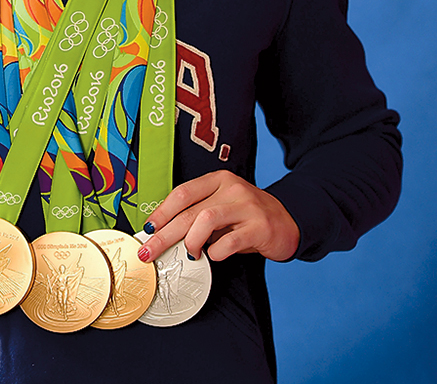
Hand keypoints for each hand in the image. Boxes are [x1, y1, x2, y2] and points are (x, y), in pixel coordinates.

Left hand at [138, 171, 299, 263]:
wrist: (288, 221)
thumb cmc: (247, 217)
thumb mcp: (223, 207)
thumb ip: (199, 215)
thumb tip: (165, 234)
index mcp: (218, 180)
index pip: (182, 192)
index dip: (162, 212)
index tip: (148, 229)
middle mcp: (231, 188)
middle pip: (189, 210)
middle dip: (165, 234)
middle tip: (150, 251)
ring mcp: (246, 206)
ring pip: (206, 220)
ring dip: (191, 241)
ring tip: (191, 254)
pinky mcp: (259, 227)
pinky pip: (229, 241)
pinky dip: (216, 252)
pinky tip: (215, 255)